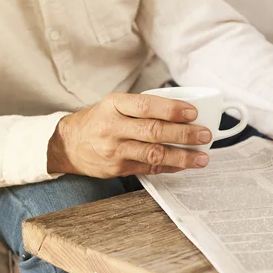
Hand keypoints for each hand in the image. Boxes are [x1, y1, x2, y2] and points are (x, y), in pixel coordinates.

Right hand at [47, 92, 212, 177]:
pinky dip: (169, 167)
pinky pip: (149, 168)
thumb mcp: (114, 104)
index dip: (172, 110)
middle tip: (205, 135)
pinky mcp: (117, 168)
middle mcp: (113, 127)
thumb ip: (142, 107)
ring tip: (201, 157)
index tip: (193, 113)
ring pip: (153, 154)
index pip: (147, 106)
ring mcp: (115, 150)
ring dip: (182, 157)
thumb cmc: (97, 121)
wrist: (68, 144)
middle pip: (154, 131)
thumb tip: (181, 111)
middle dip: (184, 134)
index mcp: (114, 105)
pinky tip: (183, 165)